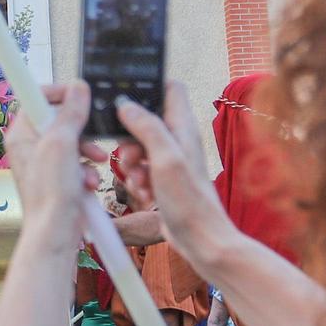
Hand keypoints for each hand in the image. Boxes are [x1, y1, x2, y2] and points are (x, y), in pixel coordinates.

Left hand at [3, 83, 103, 244]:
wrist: (56, 232)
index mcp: (21, 134)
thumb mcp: (62, 144)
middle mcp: (30, 147)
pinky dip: (86, 170)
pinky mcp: (59, 178)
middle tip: (91, 134)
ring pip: (73, 142)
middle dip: (81, 129)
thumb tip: (78, 87)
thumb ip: (70, 113)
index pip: (37, 98)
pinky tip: (89, 182)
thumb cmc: (49, 193)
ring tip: (95, 162)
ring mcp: (45, 163)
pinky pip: (77, 163)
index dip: (59, 92)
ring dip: (88, 152)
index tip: (79, 93)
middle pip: (60, 119)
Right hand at [115, 82, 231, 256]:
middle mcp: (178, 139)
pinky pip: (141, 169)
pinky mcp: (163, 178)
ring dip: (131, 163)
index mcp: (182, 127)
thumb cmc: (189, 201)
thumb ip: (146, 127)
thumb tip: (126, 104)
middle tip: (132, 157)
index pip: (169, 88)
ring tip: (141, 181)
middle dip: (130, 137)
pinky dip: (137, 179)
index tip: (127, 99)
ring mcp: (170, 159)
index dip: (149, 87)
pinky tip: (145, 193)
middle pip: (144, 120)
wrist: (199, 238)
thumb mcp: (164, 159)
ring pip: (139, 146)